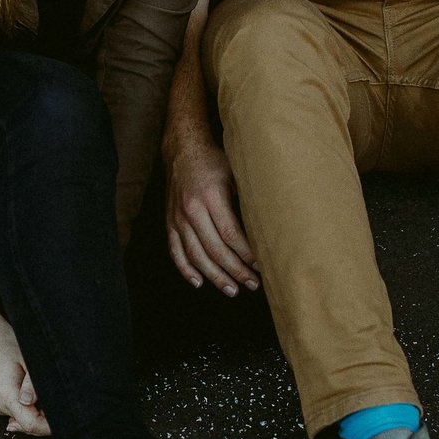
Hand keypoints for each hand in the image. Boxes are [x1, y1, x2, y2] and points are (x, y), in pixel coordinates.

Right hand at [0, 300, 49, 436]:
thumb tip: (33, 403)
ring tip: (39, 390)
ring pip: (20, 419)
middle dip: (44, 418)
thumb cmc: (4, 342)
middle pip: (27, 425)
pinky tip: (28, 391)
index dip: (49, 426)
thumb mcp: (27, 359)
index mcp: (5, 394)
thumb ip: (33, 384)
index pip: (30, 424)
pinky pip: (13, 412)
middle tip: (55, 398)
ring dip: (35, 411)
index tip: (63, 418)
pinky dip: (24, 407)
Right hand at [163, 130, 256, 295]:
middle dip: (236, 271)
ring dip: (215, 276)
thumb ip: (246, 200)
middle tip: (253, 284)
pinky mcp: (170, 222)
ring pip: (196, 256)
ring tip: (232, 290)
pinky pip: (176, 251)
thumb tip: (269, 228)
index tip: (262, 266)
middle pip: (215, 250)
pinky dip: (186, 269)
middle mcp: (192, 209)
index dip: (247, 255)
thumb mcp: (235, 173)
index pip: (231, 235)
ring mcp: (178, 217)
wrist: (183, 149)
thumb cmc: (215, 160)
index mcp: (212, 196)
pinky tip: (198, 282)